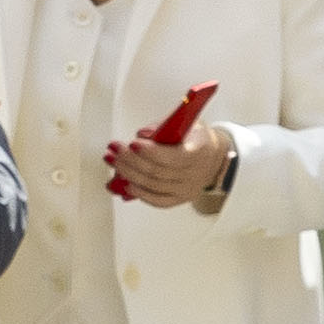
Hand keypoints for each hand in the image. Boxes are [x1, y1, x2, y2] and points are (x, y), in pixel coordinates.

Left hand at [109, 120, 232, 211]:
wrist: (212, 157)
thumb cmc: (194, 138)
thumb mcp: (186, 122)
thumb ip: (164, 126)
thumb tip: (142, 134)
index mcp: (198, 152)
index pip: (174, 156)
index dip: (151, 152)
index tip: (133, 143)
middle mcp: (194, 175)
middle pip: (157, 171)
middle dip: (130, 160)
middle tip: (113, 149)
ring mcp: (186, 190)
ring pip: (152, 185)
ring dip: (127, 173)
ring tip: (111, 160)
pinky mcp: (179, 199)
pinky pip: (157, 200)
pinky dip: (138, 193)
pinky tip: (122, 183)